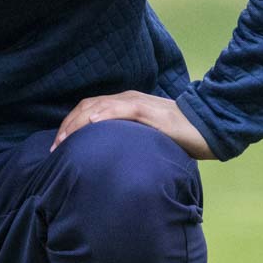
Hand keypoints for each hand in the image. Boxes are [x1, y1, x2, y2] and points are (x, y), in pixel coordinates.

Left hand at [51, 91, 215, 160]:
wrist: (208, 126)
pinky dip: (103, 115)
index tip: (58, 146)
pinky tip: (91, 124)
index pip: (88, 110)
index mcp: (125, 106)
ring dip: (77, 123)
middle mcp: (126, 100)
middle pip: (87, 107)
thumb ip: (129, 143)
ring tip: (64, 140)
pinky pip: (120, 110)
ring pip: (98, 106)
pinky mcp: (148, 110)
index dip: (70, 125)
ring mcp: (136, 103)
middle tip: (54, 148)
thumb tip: (110, 162)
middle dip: (67, 126)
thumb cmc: (179, 136)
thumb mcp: (147, 139)